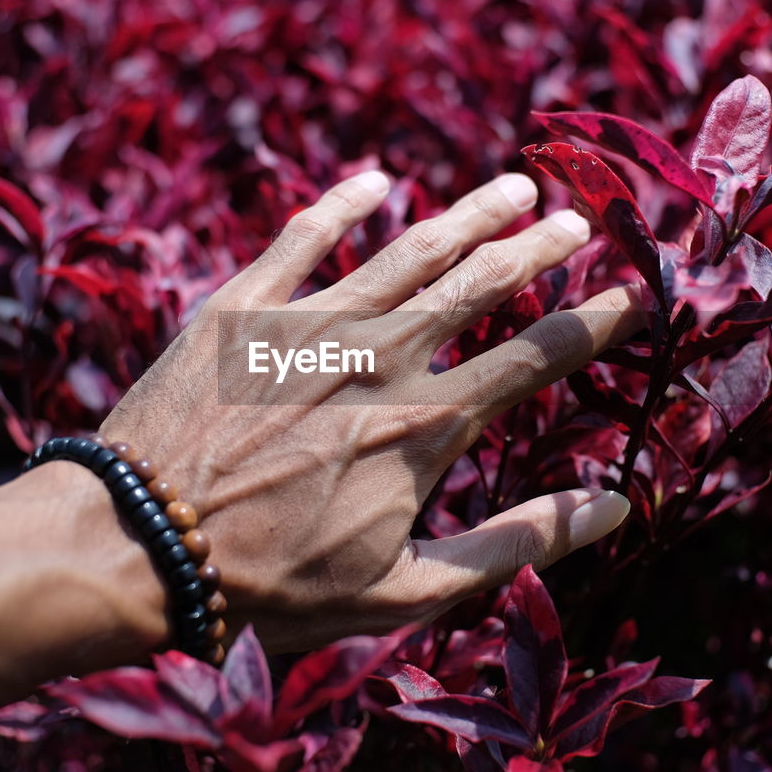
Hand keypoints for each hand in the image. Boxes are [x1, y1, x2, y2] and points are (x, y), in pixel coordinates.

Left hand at [101, 170, 642, 651]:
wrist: (136, 550)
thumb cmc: (271, 588)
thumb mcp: (406, 591)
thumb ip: (513, 545)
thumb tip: (608, 508)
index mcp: (425, 425)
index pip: (536, 356)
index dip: (594, 321)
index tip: (635, 294)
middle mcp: (379, 357)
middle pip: (481, 283)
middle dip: (540, 246)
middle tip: (579, 219)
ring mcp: (308, 323)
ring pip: (408, 248)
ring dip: (468, 213)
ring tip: (513, 185)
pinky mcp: (240, 307)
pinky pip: (302, 236)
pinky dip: (343, 203)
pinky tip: (376, 180)